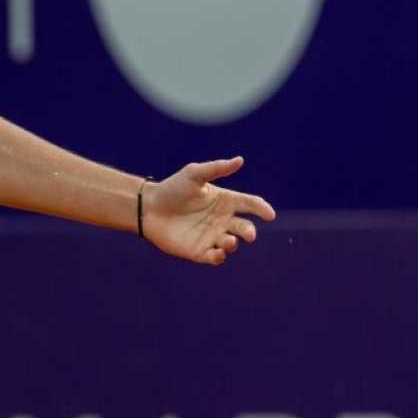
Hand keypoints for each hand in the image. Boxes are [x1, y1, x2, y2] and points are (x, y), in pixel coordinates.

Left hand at [142, 157, 276, 265]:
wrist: (147, 207)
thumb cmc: (172, 189)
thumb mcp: (194, 175)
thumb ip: (216, 169)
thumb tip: (240, 160)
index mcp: (225, 201)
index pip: (250, 205)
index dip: (262, 209)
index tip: (269, 214)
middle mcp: (222, 220)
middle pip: (245, 228)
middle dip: (249, 232)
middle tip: (248, 234)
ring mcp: (212, 236)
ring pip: (231, 244)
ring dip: (233, 244)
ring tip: (227, 240)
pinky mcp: (199, 251)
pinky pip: (215, 257)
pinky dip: (219, 257)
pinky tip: (216, 252)